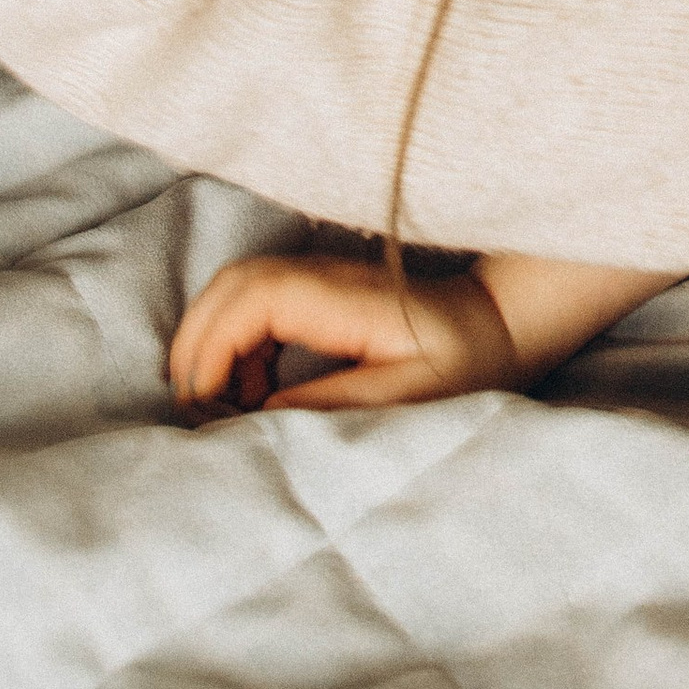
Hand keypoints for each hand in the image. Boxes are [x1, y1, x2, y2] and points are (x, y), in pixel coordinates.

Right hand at [171, 250, 522, 414]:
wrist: (496, 326)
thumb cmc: (464, 365)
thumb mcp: (410, 397)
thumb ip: (336, 403)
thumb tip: (260, 411)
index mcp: (349, 299)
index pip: (258, 296)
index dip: (216, 342)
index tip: (206, 400)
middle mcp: (328, 277)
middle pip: (235, 282)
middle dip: (198, 339)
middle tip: (192, 405)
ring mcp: (322, 278)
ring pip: (239, 287)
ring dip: (213, 339)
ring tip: (218, 402)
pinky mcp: (321, 292)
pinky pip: (256, 301)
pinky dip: (235, 340)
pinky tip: (250, 387)